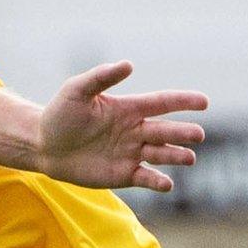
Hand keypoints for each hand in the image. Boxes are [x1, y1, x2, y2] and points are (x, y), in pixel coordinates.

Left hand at [37, 61, 208, 190]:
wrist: (43, 146)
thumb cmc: (60, 114)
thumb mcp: (76, 91)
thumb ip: (101, 77)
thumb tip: (128, 64)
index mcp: (129, 109)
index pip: (162, 103)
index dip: (183, 102)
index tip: (204, 101)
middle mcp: (136, 131)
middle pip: (165, 130)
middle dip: (183, 133)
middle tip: (198, 134)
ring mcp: (132, 153)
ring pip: (162, 154)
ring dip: (176, 156)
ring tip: (188, 158)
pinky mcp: (124, 174)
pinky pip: (146, 178)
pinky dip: (158, 181)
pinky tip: (166, 183)